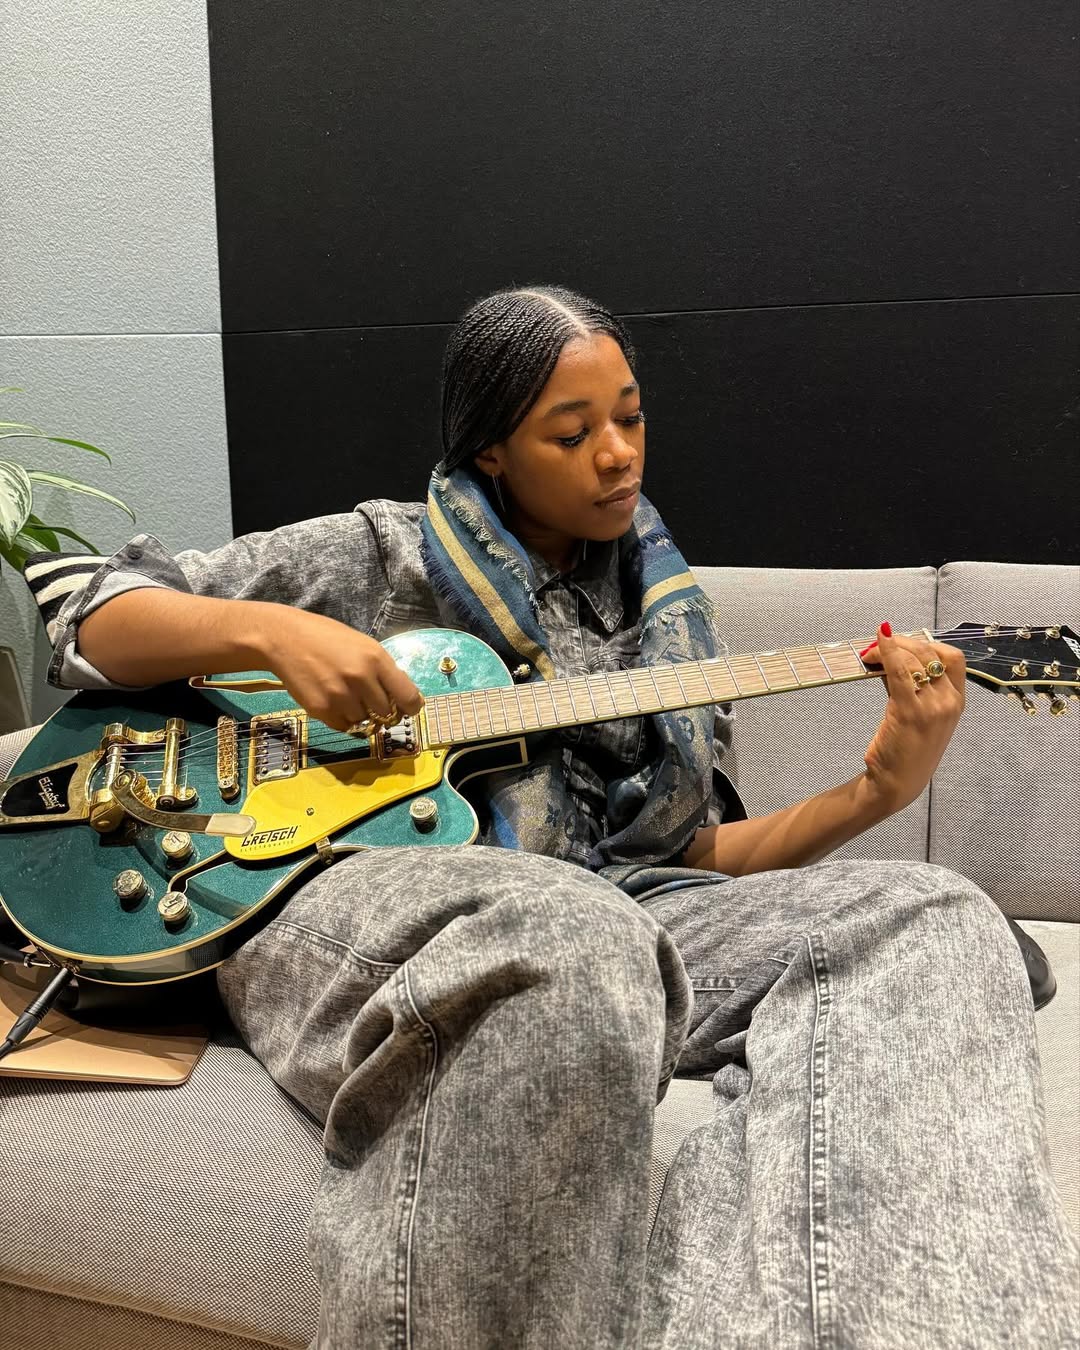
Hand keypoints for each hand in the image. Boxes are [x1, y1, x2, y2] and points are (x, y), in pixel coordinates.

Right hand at [260, 608, 423, 731]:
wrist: (284, 638)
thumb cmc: (327, 638)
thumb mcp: (363, 645)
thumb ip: (384, 670)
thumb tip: (407, 698)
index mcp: (376, 659)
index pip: (408, 698)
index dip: (410, 707)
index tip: (406, 709)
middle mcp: (360, 679)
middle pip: (387, 714)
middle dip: (383, 710)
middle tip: (371, 700)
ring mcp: (340, 696)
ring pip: (365, 722)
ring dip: (361, 714)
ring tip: (346, 694)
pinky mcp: (321, 710)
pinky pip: (343, 726)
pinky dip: (343, 719)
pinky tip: (333, 700)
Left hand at [859, 621, 965, 813]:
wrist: (898, 783)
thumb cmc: (906, 750)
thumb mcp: (920, 715)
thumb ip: (914, 688)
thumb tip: (892, 658)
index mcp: (957, 702)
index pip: (953, 659)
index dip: (928, 644)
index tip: (904, 644)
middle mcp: (950, 702)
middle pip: (931, 653)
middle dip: (904, 642)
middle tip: (879, 643)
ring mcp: (933, 707)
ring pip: (914, 659)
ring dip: (890, 648)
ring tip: (869, 653)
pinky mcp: (910, 711)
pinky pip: (898, 672)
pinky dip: (885, 654)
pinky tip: (873, 650)